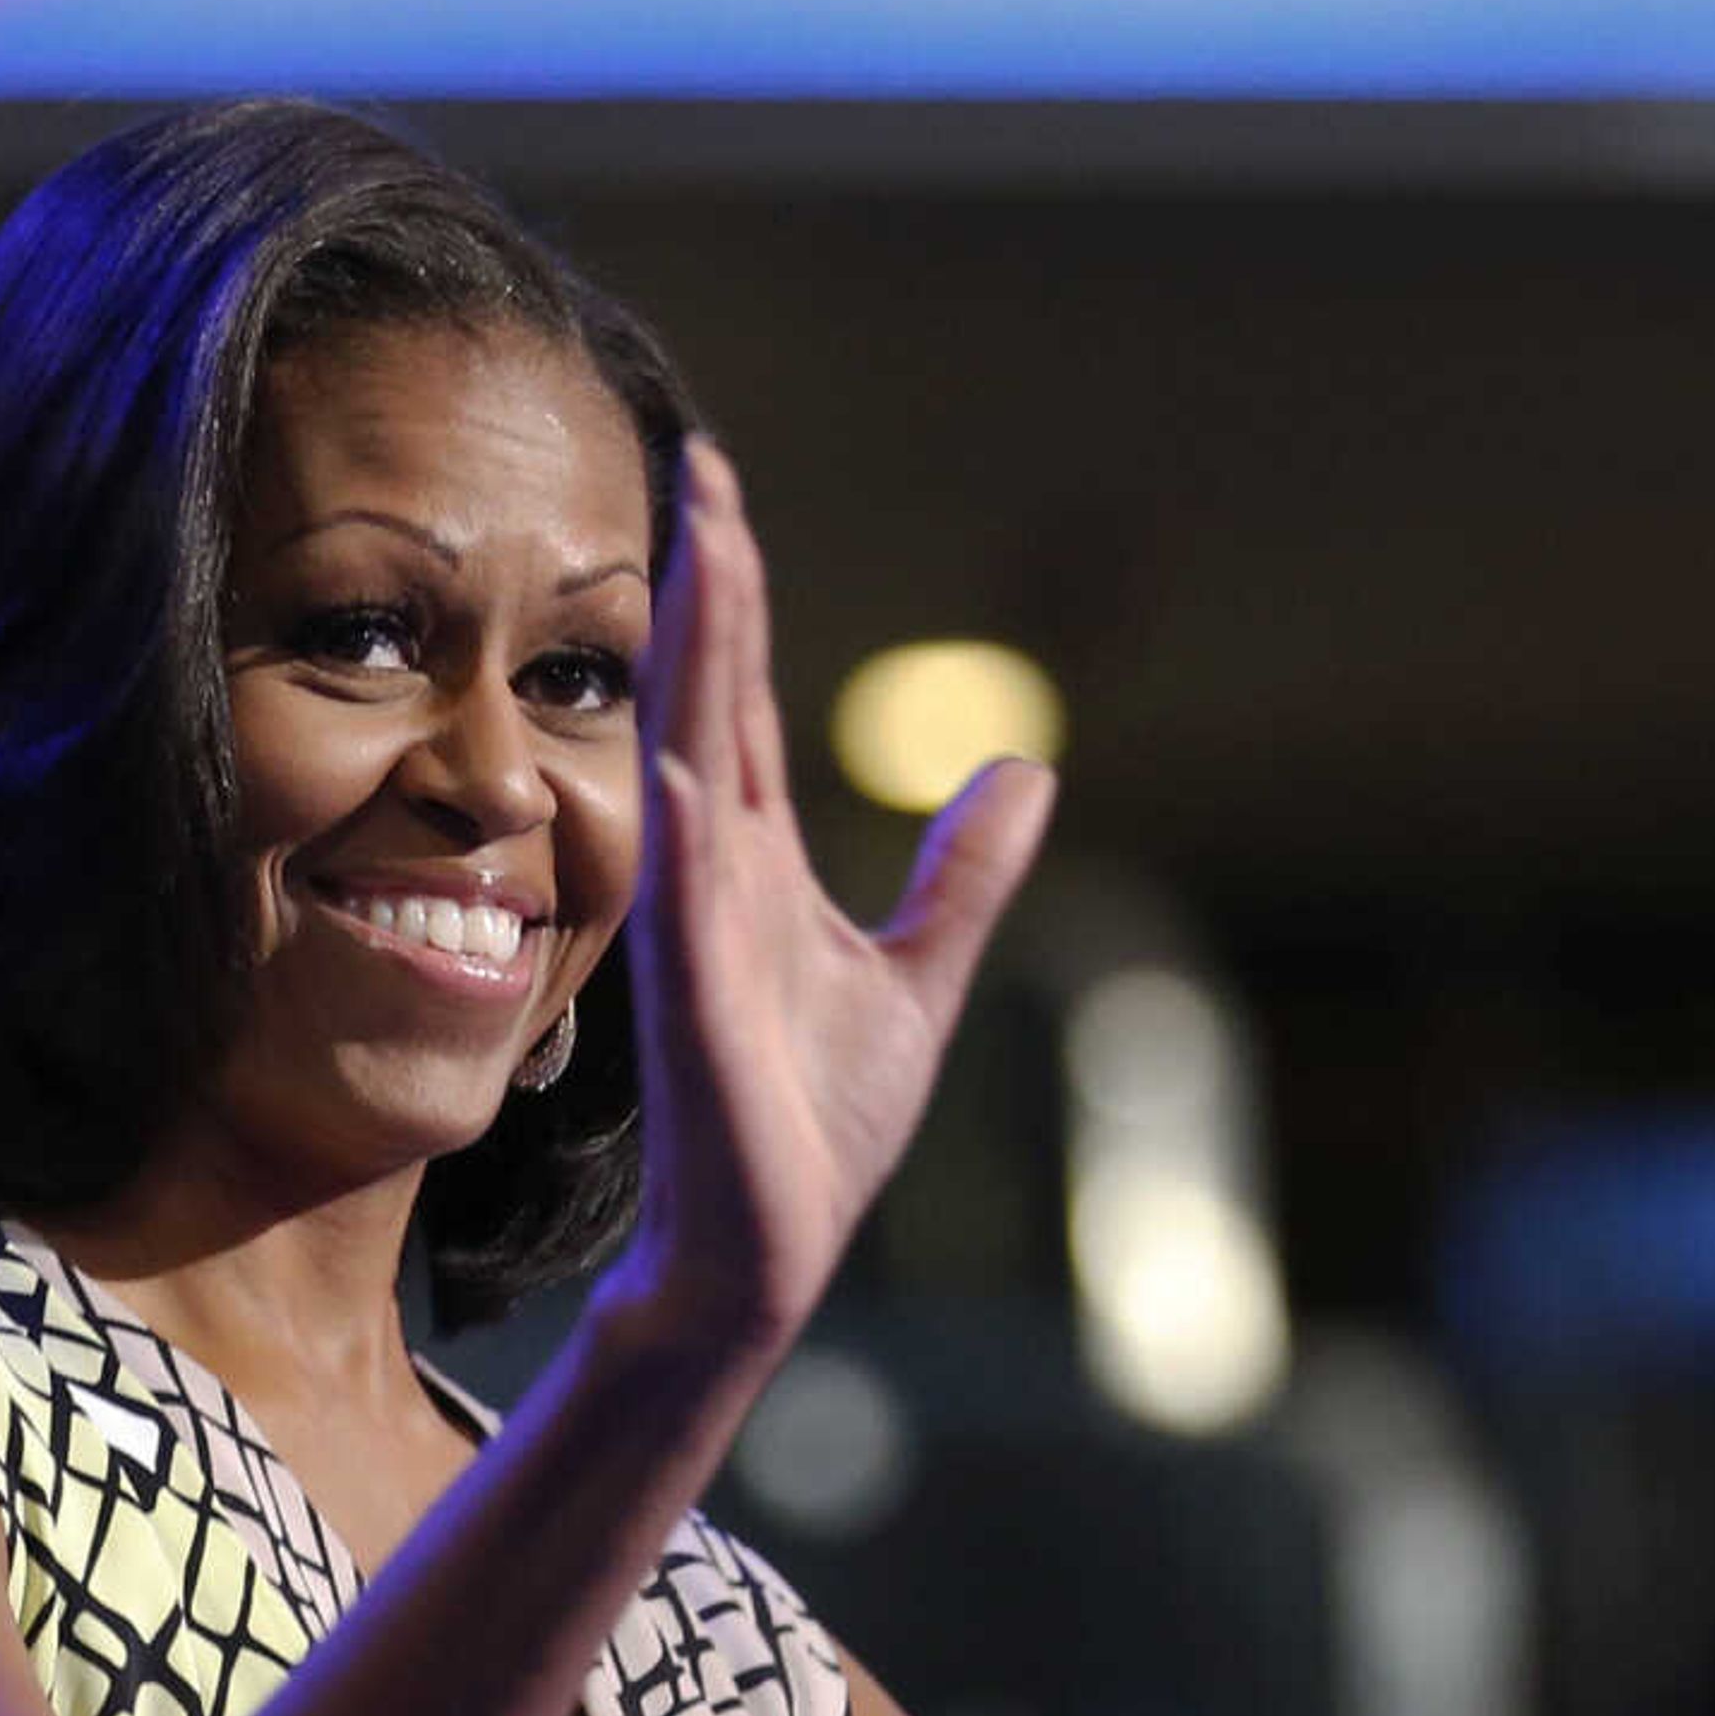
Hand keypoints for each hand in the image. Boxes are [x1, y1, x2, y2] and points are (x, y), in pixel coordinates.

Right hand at [610, 439, 1056, 1349]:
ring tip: (700, 564)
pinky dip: (686, 844)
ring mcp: (700, 942)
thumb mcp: (918, 976)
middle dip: (709, 591)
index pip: (738, 702)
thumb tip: (1028, 769)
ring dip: (693, 674)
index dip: (732, 599)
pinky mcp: (701, 1019)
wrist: (768, 1245)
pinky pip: (687, 918)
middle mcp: (715, 880)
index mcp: (756, 864)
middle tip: (703, 470)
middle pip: (708, 704)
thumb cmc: (818, 1119)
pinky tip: (688, 774)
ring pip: (692, 776)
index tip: (721, 492)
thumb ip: (963, 875)